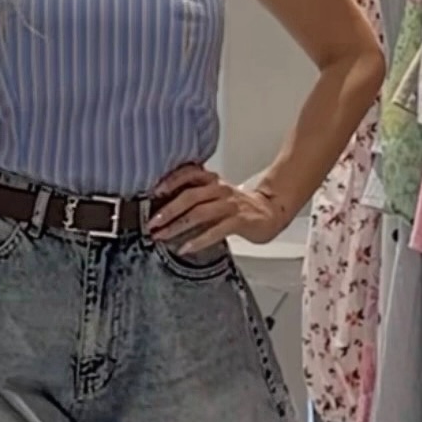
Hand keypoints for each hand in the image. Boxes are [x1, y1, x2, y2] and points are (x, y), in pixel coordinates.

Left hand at [149, 164, 286, 251]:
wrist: (269, 212)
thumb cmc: (236, 205)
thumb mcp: (214, 194)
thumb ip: (193, 196)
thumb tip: (162, 206)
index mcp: (212, 180)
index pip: (189, 173)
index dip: (170, 181)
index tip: (153, 193)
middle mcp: (220, 189)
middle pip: (190, 196)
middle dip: (167, 210)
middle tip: (152, 223)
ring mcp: (230, 204)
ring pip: (199, 213)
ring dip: (177, 226)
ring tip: (162, 236)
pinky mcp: (240, 220)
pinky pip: (216, 230)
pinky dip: (199, 240)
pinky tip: (186, 248)